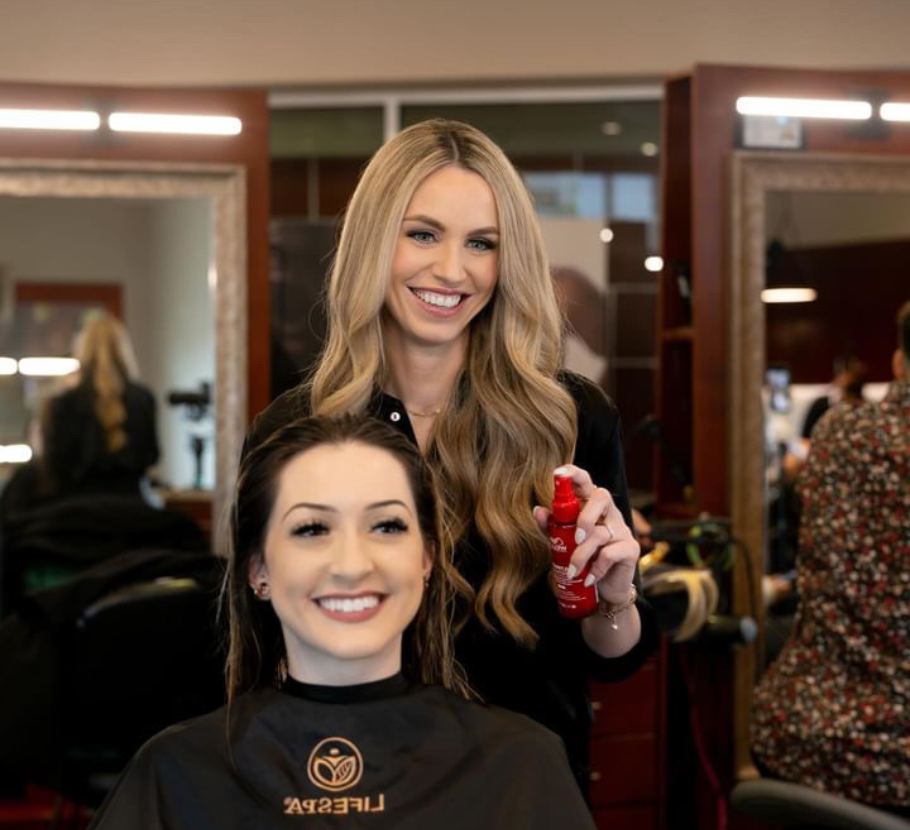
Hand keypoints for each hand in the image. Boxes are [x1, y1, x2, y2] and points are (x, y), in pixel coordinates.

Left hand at [533, 464, 639, 604]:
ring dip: (581, 555)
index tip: (558, 473)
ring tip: (573, 571)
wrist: (603, 591)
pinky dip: (595, 568)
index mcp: (590, 506)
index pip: (585, 481)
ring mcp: (621, 529)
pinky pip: (610, 553)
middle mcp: (608, 513)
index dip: (573, 474)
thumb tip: (538, 510)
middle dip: (584, 517)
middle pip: (601, 497)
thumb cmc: (582, 561)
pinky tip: (589, 578)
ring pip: (599, 533)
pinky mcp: (630, 548)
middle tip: (574, 539)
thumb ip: (550, 527)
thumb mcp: (562, 543)